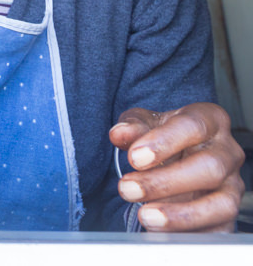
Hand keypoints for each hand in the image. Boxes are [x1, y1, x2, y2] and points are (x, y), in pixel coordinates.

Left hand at [109, 102, 244, 231]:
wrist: (175, 155)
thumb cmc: (161, 136)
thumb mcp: (143, 123)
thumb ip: (133, 126)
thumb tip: (119, 134)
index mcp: (210, 120)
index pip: (193, 126)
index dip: (163, 142)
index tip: (135, 158)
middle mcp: (228, 152)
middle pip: (209, 167)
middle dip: (164, 182)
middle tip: (128, 188)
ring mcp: (232, 185)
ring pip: (221, 203)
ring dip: (181, 214)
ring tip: (145, 216)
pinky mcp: (228, 215)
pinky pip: (218, 230)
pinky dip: (188, 233)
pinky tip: (160, 230)